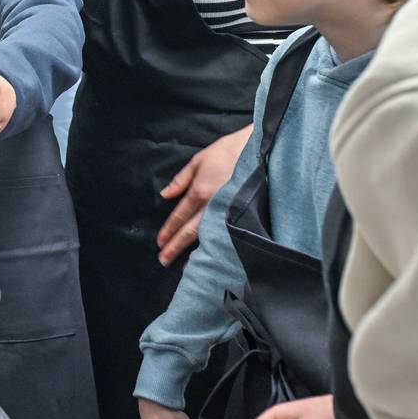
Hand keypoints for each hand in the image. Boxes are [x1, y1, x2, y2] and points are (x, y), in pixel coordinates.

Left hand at [157, 123, 253, 265]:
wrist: (257, 149)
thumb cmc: (226, 152)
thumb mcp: (198, 160)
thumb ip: (181, 180)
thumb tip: (165, 195)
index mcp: (200, 190)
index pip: (181, 215)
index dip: (169, 229)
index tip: (159, 242)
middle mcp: (213, 204)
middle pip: (191, 231)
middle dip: (176, 246)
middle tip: (164, 260)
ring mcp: (228, 211)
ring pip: (208, 236)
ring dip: (195, 252)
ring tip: (186, 269)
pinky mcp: (243, 214)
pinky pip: (225, 234)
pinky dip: (218, 248)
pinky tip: (214, 258)